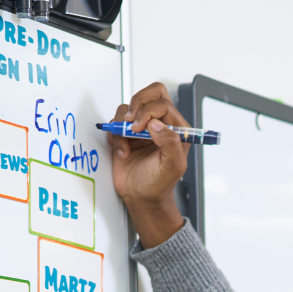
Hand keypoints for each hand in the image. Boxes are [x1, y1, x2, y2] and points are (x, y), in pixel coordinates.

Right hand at [107, 82, 187, 247]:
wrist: (141, 197)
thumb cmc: (159, 184)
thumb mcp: (173, 166)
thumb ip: (170, 143)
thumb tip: (155, 124)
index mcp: (177, 130)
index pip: (163, 104)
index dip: (149, 111)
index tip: (140, 129)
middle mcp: (161, 125)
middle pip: (151, 93)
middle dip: (137, 104)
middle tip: (131, 123)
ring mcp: (143, 128)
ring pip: (130, 106)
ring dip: (123, 123)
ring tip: (126, 143)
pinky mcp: (126, 134)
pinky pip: (116, 121)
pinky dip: (115, 135)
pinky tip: (123, 152)